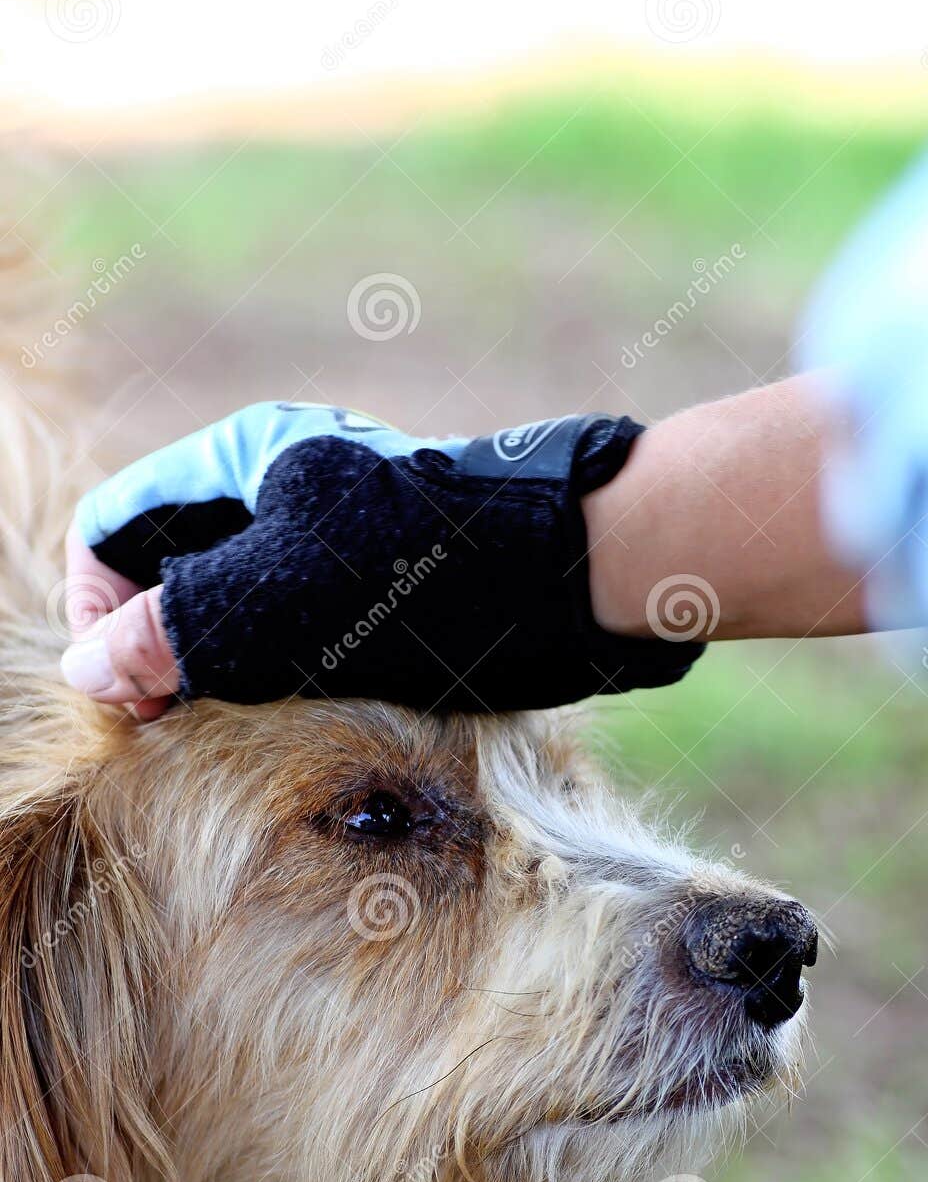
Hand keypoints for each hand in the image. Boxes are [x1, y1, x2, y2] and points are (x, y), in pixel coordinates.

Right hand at [61, 401, 699, 717]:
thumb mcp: (282, 603)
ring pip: (232, 607)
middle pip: (170, 569)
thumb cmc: (438, 575)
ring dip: (217, 670)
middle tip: (175, 722)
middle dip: (158, 645)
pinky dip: (275, 676)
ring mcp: (333, 538)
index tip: (130, 689)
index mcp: (243, 458)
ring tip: (234, 724)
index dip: (99, 609)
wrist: (583, 577)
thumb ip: (174, 629)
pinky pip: (294, 632)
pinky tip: (298, 714)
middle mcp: (281, 488)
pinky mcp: (380, 587)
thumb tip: (91, 669)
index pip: (114, 528)